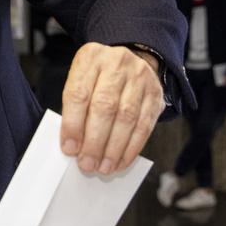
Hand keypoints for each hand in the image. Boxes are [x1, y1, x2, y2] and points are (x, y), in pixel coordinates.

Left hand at [60, 43, 164, 174]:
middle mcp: (117, 63)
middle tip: (86, 164)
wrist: (130, 60)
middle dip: (94, 141)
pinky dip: (131, 148)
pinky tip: (121, 162)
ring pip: (127, 117)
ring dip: (114, 148)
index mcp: (90, 57)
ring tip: (103, 167)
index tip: (69, 149)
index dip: (73, 124)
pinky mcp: (155, 94)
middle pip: (105, 106)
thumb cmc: (97, 78)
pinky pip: (144, 125)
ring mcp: (140, 77)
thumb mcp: (81, 80)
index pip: (79, 93)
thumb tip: (74, 146)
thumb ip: (75, 108)